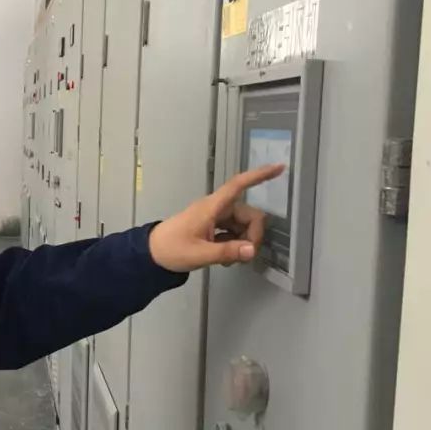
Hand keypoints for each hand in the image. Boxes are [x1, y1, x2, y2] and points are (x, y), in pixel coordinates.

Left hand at [148, 164, 286, 272]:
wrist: (152, 254)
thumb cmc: (171, 249)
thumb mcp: (200, 253)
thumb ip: (227, 252)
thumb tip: (251, 251)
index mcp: (212, 207)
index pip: (238, 185)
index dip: (259, 176)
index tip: (279, 168)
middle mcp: (216, 209)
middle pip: (249, 215)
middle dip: (252, 235)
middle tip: (243, 256)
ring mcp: (215, 218)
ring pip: (243, 226)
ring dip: (243, 243)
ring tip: (230, 261)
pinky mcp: (213, 228)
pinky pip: (234, 233)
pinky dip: (235, 245)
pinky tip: (227, 259)